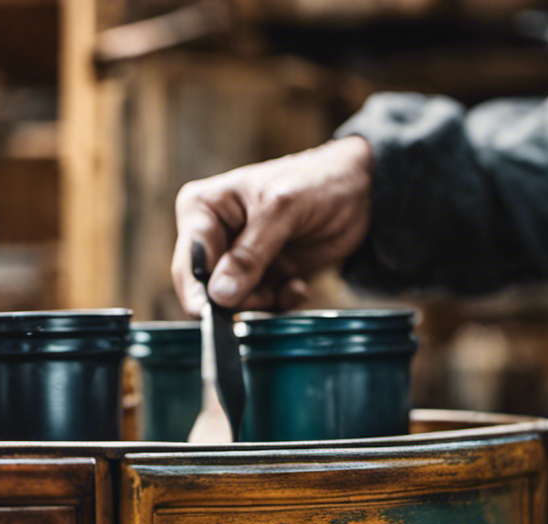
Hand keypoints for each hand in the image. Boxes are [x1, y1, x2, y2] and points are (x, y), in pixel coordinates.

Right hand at [172, 135, 373, 314]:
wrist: (360, 193)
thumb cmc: (318, 183)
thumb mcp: (282, 211)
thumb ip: (250, 255)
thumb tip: (219, 295)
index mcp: (203, 208)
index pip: (187, 262)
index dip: (198, 294)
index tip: (216, 316)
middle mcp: (213, 236)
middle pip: (207, 290)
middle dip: (239, 299)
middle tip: (268, 293)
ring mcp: (237, 259)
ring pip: (234, 303)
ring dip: (264, 302)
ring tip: (290, 282)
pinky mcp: (261, 277)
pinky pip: (259, 306)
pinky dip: (279, 303)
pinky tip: (297, 285)